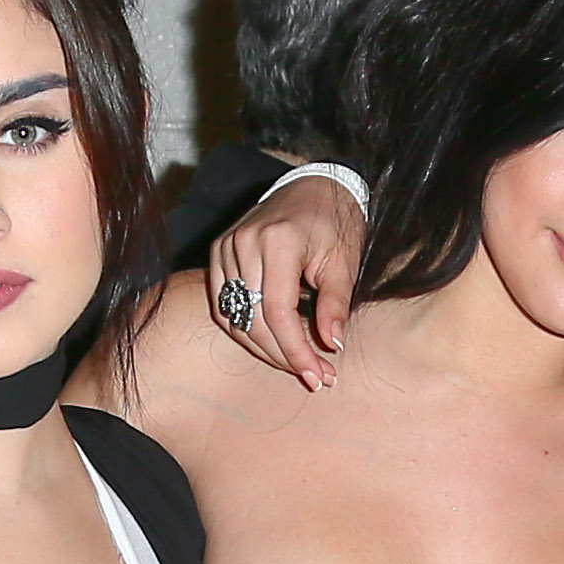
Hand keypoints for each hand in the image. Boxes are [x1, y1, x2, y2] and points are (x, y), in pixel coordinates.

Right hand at [209, 173, 366, 384]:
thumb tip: (332, 344)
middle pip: (252, 319)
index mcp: (277, 241)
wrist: (313, 186)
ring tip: (297, 364)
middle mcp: (244, 242)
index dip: (295, 350)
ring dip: (263, 348)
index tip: (317, 375)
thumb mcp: (344, 262)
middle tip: (314, 376)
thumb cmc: (334, 223)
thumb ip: (335, 304)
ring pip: (234, 317)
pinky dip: (244, 328)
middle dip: (283, 355)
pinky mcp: (219, 252)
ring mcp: (226, 246)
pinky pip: (223, 304)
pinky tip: (271, 343)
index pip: (277, 312)